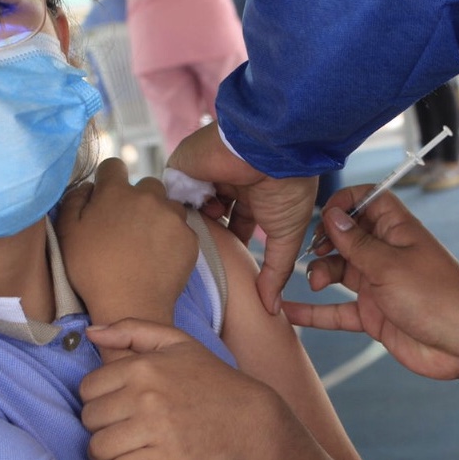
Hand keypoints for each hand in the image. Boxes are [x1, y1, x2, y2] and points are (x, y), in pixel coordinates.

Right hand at [56, 158, 197, 326]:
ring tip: (146, 243)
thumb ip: (74, 200)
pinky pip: (181, 228)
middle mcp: (148, 196)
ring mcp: (172, 216)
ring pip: (167, 205)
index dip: (108, 181)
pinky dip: (172, 237)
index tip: (106, 200)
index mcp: (116, 192)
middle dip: (137, 199)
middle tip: (128, 227)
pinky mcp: (190, 237)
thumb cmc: (92, 272)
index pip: (113, 166)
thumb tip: (87, 186)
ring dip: (158, 216)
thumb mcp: (68, 233)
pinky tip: (159, 257)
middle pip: (146, 184)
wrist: (130, 307)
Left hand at [81, 319, 274, 459]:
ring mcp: (157, 430)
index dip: (95, 399)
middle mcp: (147, 396)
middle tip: (115, 429)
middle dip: (98, 426)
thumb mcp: (178, 342)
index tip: (109, 406)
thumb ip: (131, 330)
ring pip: (98, 448)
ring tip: (116, 451)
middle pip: (90, 418)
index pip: (87, 388)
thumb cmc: (212, 379)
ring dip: (103, 454)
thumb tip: (90, 332)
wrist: (251, 421)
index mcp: (144, 366)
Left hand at [167, 122, 317, 313]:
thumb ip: (276, 272)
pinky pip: (172, 193)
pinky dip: (181, 206)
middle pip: (209, 217)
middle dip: (209, 235)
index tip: (228, 260)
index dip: (232, 241)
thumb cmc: (286, 188)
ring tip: (206, 228)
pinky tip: (192, 213)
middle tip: (205, 253)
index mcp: (252, 194)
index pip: (236, 224)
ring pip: (189, 207)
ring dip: (197, 220)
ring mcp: (204, 174)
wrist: (269, 149)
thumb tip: (272, 309)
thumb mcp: (286, 234)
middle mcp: (227, 184)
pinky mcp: (183, 166)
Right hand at [282, 186, 458, 379]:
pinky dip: (315, 312)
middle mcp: (385, 254)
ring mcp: (378, 284)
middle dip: (325, 243)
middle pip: (345, 237)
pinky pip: (337, 310)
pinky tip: (290, 312)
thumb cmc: (435, 298)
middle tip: (314, 253)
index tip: (325, 215)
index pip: (368, 201)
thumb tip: (331, 215)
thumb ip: (355, 243)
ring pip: (338, 271)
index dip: (345, 202)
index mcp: (397, 231)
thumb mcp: (389, 265)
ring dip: (320, 274)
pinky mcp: (372, 314)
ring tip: (316, 284)